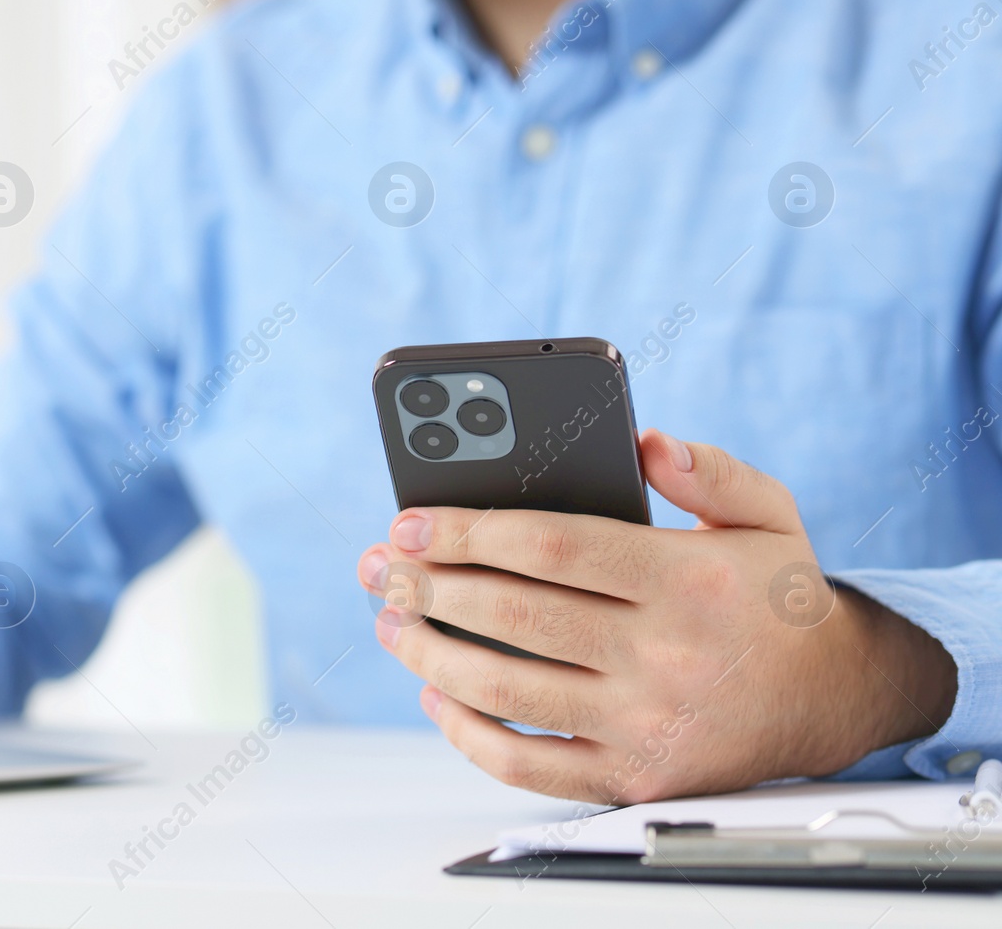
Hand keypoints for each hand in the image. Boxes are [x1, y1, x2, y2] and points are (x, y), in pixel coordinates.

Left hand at [357, 429, 957, 803]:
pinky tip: (438, 695)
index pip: (553, 548)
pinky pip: (530, 766)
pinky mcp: (634, 776)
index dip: (469, 531)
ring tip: (390, 624)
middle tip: (381, 568)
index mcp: (687, 579)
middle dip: (431, 587)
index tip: (411, 520)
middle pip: (516, 617)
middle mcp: (666, 655)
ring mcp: (647, 723)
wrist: (835, 701)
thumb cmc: (778, 596)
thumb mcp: (768, 515)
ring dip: (432, 655)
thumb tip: (644, 440)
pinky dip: (470, 735)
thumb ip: (709, 470)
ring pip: (509, 691)